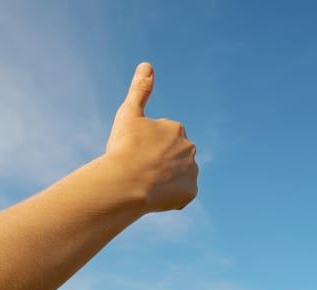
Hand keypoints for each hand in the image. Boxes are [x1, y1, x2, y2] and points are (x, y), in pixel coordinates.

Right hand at [106, 62, 197, 211]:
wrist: (126, 182)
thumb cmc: (124, 148)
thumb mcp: (128, 115)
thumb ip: (140, 90)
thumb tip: (147, 65)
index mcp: (175, 128)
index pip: (162, 138)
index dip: (146, 147)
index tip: (134, 153)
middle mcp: (190, 147)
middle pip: (172, 157)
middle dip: (159, 163)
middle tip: (138, 169)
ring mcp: (192, 171)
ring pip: (177, 176)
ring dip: (165, 180)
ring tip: (145, 184)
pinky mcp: (190, 193)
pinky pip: (181, 195)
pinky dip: (169, 197)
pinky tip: (153, 196)